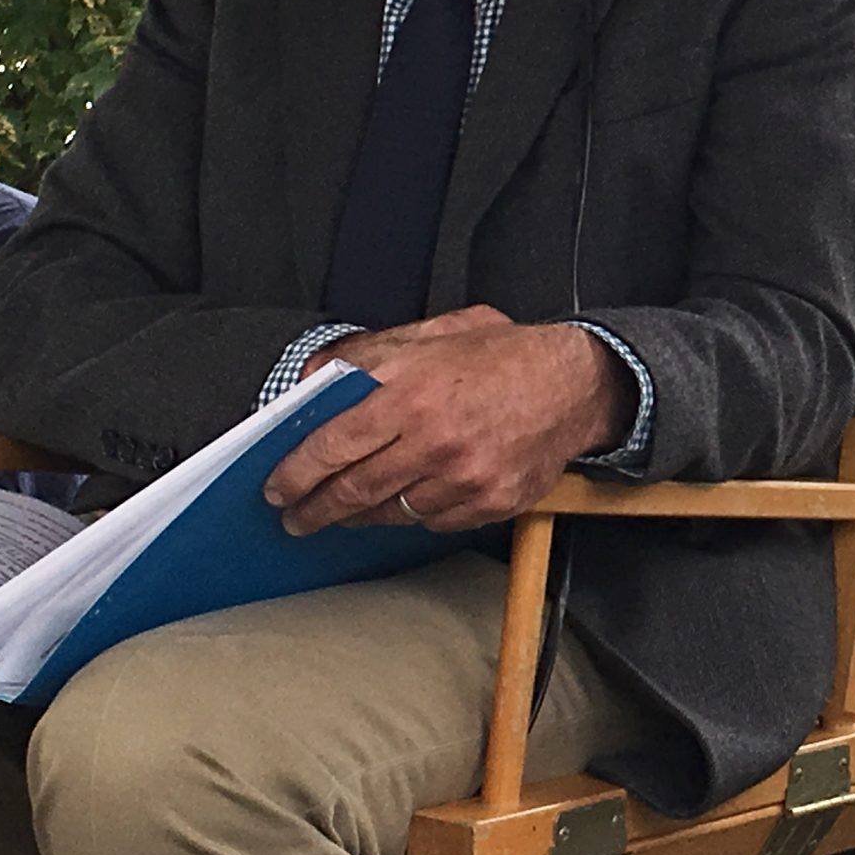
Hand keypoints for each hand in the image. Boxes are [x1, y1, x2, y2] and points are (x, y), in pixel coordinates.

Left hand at [264, 313, 631, 534]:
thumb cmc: (505, 356)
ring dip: (360, 514)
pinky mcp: (490, 502)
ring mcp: (465, 477)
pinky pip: (434, 521)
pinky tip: (412, 496)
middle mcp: (436, 441)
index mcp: (413, 393)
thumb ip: (369, 354)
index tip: (277, 488)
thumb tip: (312, 379)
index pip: (333, 446)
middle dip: (315, 509)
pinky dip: (415, 512)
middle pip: (353, 491)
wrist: (577, 383)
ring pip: (391, 512)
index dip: (295, 473)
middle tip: (296, 516)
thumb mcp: (434, 333)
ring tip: (345, 510)